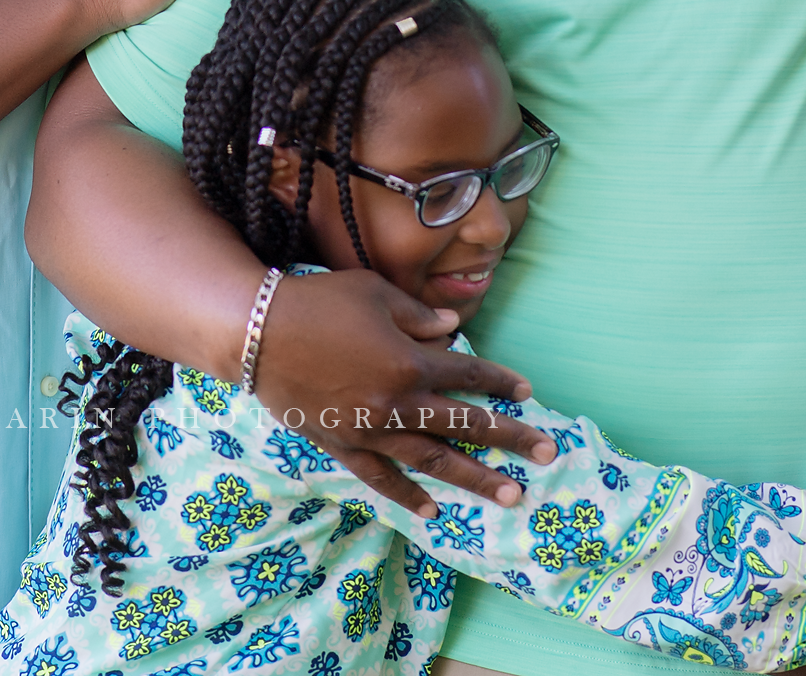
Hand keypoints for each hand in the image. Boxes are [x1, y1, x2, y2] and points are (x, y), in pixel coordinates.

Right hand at [251, 269, 555, 516]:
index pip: (468, 373)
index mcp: (408, 362)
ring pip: (431, 461)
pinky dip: (405, 494)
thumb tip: (454, 329)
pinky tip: (432, 511)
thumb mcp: (376, 294)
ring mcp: (368, 431)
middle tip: (549, 453)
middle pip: (464, 424)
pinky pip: (379, 477)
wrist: (256, 334)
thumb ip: (420, 316)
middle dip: (510, 438)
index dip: (500, 382)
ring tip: (510, 495)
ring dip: (473, 478)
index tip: (528, 392)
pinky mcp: (341, 445)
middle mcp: (395, 403)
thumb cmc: (320, 302)